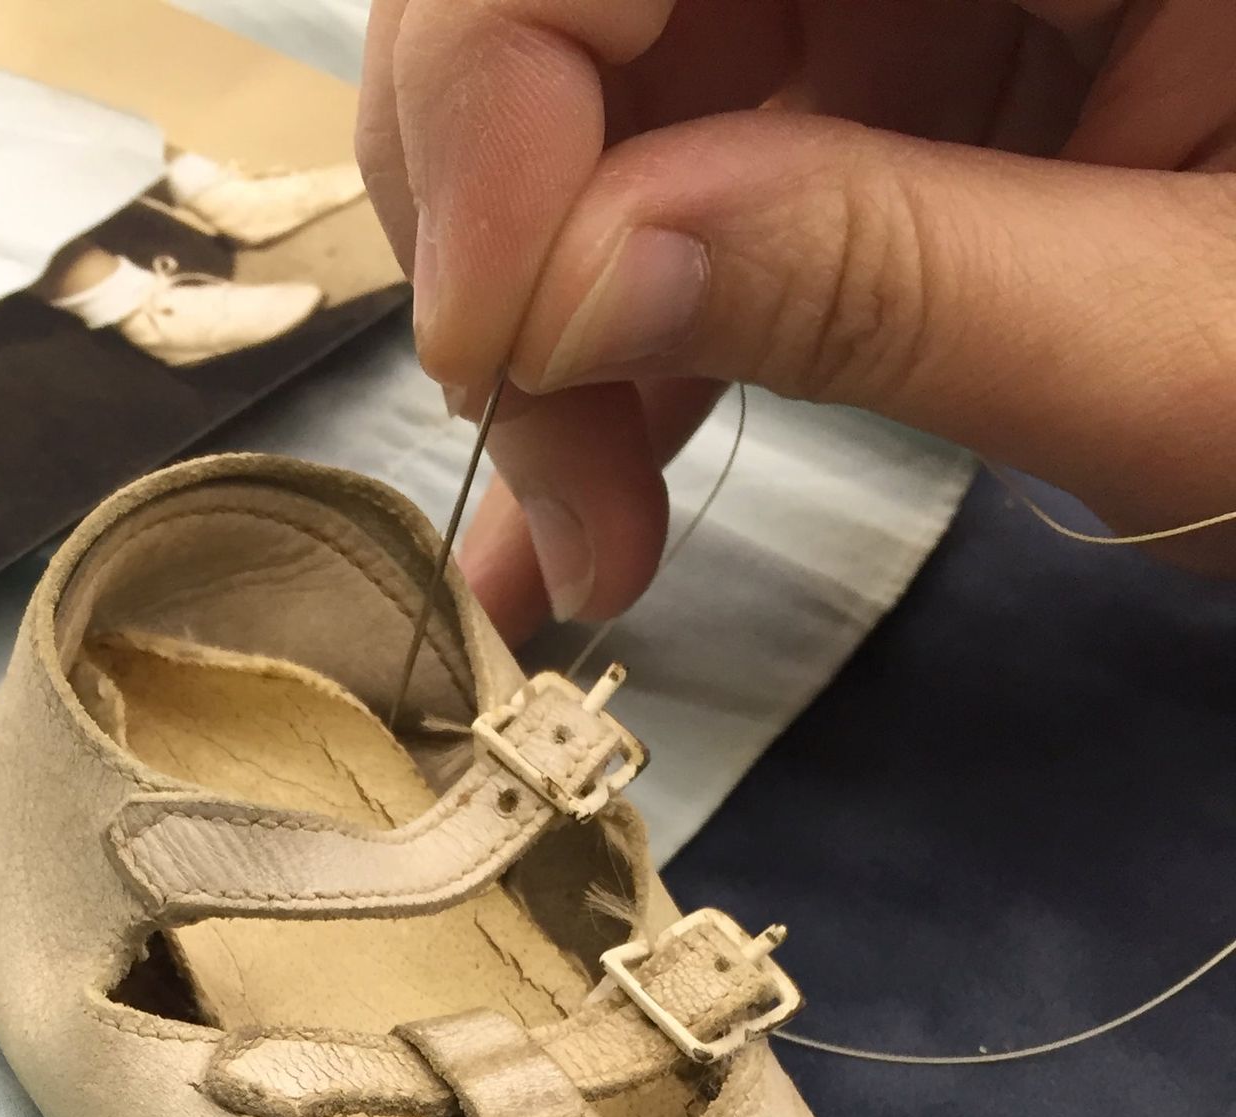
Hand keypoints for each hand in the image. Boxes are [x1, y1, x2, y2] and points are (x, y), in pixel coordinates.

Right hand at [358, 3, 1235, 635]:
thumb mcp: (1199, 356)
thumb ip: (882, 282)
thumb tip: (553, 281)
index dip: (512, 63)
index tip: (497, 332)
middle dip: (521, 203)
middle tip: (545, 458)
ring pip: (637, 65)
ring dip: (562, 304)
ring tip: (602, 522)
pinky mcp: (942, 35)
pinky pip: (720, 143)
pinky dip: (641, 319)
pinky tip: (606, 476)